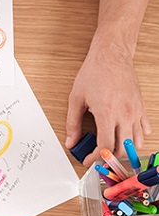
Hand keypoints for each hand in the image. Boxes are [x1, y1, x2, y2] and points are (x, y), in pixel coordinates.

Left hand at [66, 39, 150, 166]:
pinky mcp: (141, 107)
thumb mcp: (76, 99)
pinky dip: (135, 138)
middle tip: (97, 156)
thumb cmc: (94, 73)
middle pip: (122, 149)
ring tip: (110, 147)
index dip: (95, 158)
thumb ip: (73, 123)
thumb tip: (71, 141)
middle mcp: (125, 115)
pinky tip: (124, 135)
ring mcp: (136, 112)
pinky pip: (144, 130)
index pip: (105, 147)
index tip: (87, 160)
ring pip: (136, 143)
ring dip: (123, 149)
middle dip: (108, 157)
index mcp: (107, 114)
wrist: (112, 56)